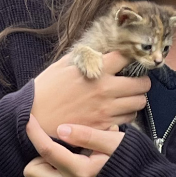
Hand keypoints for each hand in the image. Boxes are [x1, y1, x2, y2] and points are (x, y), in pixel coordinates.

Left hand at [23, 119, 125, 176]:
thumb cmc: (132, 158)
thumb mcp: (114, 141)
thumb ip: (88, 135)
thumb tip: (61, 128)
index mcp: (81, 170)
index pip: (48, 150)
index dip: (34, 132)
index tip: (29, 117)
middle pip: (33, 172)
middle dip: (34, 153)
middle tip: (44, 136)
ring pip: (43, 176)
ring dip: (45, 159)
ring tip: (60, 142)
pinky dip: (57, 164)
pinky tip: (70, 151)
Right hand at [30, 52, 149, 136]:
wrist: (33, 117)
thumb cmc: (46, 89)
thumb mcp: (63, 65)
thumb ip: (85, 57)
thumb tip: (99, 50)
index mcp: (96, 69)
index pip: (127, 57)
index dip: (131, 57)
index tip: (129, 60)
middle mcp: (105, 89)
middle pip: (142, 83)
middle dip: (142, 81)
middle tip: (135, 81)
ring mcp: (106, 109)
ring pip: (139, 103)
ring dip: (137, 98)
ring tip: (129, 97)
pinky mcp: (104, 126)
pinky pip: (128, 119)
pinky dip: (127, 114)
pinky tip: (119, 111)